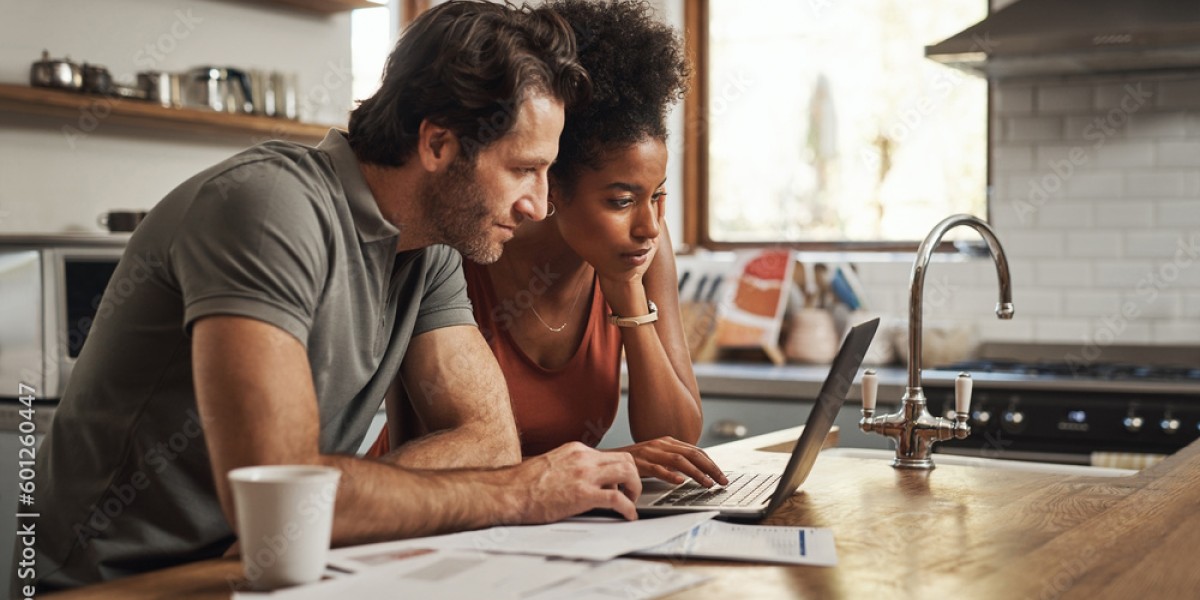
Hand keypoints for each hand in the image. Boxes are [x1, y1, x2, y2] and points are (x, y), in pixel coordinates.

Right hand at [511, 442, 641, 521]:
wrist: (508, 493)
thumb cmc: (523, 484)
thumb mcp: (552, 465)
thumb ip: (571, 468)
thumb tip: (582, 480)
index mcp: (576, 450)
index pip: (610, 454)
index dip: (620, 471)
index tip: (620, 483)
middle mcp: (583, 458)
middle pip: (626, 459)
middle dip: (634, 477)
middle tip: (631, 492)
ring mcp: (584, 475)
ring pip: (628, 472)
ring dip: (635, 489)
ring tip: (631, 502)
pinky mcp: (583, 494)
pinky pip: (617, 499)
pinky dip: (628, 508)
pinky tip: (628, 516)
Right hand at [607, 437, 728, 486]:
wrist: (609, 458)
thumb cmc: (635, 460)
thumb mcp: (657, 456)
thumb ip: (674, 460)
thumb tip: (695, 470)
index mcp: (668, 442)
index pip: (696, 451)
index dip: (711, 463)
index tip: (722, 475)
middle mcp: (661, 445)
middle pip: (692, 454)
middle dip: (710, 468)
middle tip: (721, 481)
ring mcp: (651, 453)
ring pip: (679, 461)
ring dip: (696, 473)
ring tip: (707, 484)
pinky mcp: (640, 463)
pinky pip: (658, 469)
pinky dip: (670, 475)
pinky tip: (680, 482)